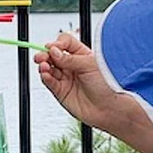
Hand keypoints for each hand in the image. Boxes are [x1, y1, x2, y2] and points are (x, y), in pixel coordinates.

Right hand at [34, 33, 152, 152]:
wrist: (111, 108)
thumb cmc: (108, 85)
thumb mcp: (89, 65)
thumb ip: (69, 59)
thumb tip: (53, 52)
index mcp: (82, 55)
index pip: (64, 43)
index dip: (57, 44)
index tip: (53, 47)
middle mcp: (73, 66)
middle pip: (53, 55)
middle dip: (45, 54)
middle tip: (41, 56)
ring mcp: (66, 79)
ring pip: (49, 68)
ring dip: (44, 65)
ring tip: (44, 66)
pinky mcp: (61, 92)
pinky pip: (50, 82)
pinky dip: (45, 77)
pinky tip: (46, 74)